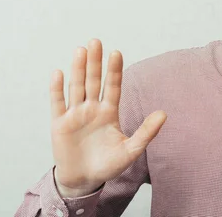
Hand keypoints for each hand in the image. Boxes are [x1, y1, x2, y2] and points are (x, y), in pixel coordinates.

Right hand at [50, 39, 166, 196]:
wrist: (84, 180)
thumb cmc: (108, 165)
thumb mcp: (131, 150)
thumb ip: (146, 132)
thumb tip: (164, 114)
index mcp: (109, 112)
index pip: (113, 86)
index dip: (114, 70)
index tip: (116, 53)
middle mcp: (92, 109)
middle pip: (94, 81)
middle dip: (95, 62)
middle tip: (96, 41)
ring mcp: (75, 114)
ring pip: (77, 87)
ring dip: (78, 69)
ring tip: (81, 50)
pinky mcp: (60, 124)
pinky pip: (58, 103)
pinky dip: (57, 89)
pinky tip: (59, 73)